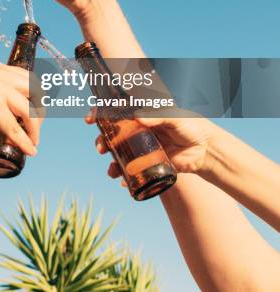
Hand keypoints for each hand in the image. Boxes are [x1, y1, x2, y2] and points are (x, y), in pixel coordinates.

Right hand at [0, 61, 40, 156]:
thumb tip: (8, 98)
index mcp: (0, 69)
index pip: (31, 79)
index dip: (40, 96)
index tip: (40, 110)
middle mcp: (2, 77)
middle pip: (36, 93)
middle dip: (41, 113)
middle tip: (36, 127)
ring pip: (29, 112)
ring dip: (35, 130)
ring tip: (34, 141)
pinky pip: (15, 128)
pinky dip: (24, 141)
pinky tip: (29, 149)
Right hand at [85, 113, 215, 183]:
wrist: (205, 149)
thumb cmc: (190, 126)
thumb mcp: (174, 117)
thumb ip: (157, 116)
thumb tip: (136, 115)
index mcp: (141, 115)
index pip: (116, 111)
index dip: (101, 113)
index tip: (91, 119)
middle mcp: (138, 130)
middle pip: (113, 134)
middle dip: (102, 141)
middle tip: (100, 148)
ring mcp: (142, 148)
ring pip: (119, 154)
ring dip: (110, 163)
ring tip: (111, 171)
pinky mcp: (149, 164)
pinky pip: (132, 171)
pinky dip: (125, 177)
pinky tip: (123, 183)